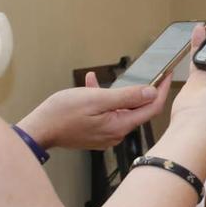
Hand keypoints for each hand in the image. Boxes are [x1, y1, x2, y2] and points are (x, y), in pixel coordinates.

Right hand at [16, 71, 169, 150]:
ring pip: (119, 108)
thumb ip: (126, 96)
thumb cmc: (62, 114)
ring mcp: (105, 134)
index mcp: (120, 125)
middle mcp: (116, 133)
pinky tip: (90, 84)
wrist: (39, 129)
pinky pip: (106, 112)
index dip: (162, 90)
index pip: (151, 108)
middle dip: (138, 90)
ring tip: (99, 79)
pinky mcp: (95, 132)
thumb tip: (151, 93)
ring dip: (114, 92)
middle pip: (137, 109)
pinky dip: (101, 98)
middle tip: (143, 72)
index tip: (167, 74)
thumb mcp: (96, 99)